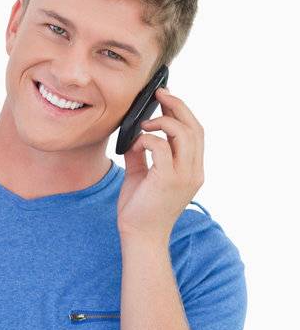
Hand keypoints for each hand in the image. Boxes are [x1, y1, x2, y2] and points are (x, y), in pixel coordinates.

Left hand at [117, 88, 203, 243]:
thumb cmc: (139, 208)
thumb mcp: (141, 176)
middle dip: (178, 106)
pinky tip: (134, 146)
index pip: (196, 133)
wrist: (139, 236)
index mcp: (192, 169)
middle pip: (195, 128)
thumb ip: (142, 156)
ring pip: (184, 134)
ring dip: (163, 122)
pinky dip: (147, 140)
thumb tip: (134, 136)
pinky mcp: (168, 180)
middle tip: (160, 93)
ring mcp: (184, 176)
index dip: (184, 112)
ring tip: (145, 123)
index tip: (168, 98)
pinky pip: (160, 148)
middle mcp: (194, 171)